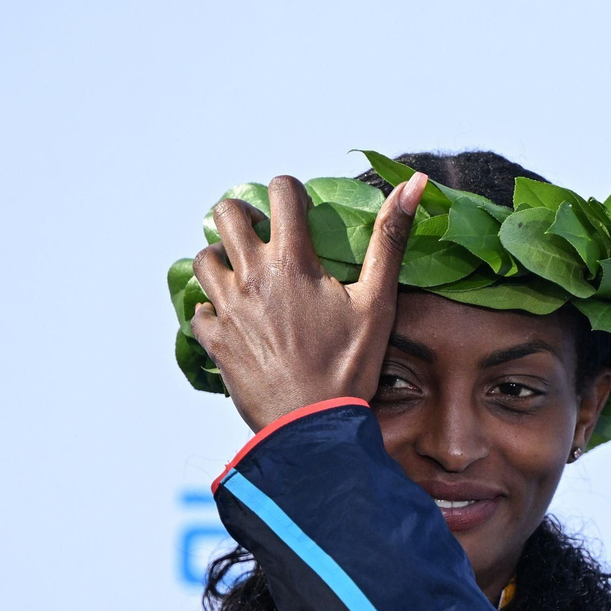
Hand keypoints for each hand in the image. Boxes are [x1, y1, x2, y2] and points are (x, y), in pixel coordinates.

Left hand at [190, 172, 426, 431]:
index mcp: (292, 261)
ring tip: (244, 273)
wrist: (314, 427)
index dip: (290, 193)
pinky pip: (197, 309)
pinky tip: (233, 318)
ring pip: (203, 258)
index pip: (280, 191)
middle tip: (262, 235)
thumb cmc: (350, 366)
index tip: (300, 214)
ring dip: (221, 258)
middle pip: (225, 214)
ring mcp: (227, 308)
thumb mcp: (378, 300)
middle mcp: (251, 277)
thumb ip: (391, 238)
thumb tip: (414, 184)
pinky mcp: (214, 339)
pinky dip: (210, 308)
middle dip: (243, 216)